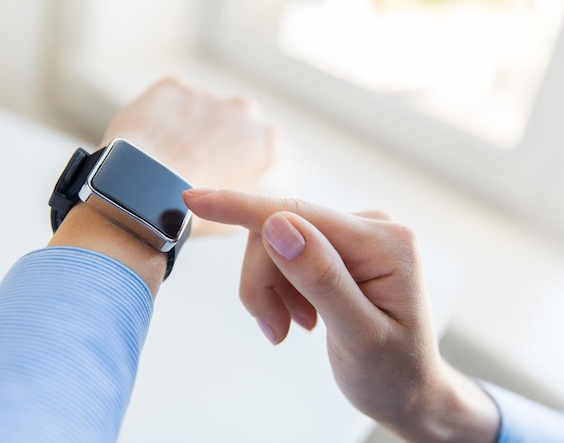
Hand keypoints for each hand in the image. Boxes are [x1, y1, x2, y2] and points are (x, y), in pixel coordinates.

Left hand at [101, 78, 276, 235]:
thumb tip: (237, 189)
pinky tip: (149, 141)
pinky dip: (160, 115)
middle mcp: (242, 110)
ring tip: (164, 158)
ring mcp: (206, 95)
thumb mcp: (236, 218)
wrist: (147, 192)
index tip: (220, 176)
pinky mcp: (172, 88)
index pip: (259, 147)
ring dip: (187, 126)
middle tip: (193, 166)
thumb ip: (246, 194)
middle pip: (232, 121)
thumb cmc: (193, 213)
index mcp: (264, 141)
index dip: (239, 163)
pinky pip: (169, 100)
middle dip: (218, 136)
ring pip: (198, 109)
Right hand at [183, 189, 499, 441]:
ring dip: (270, 290)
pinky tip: (301, 316)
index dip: (240, 208)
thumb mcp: (360, 335)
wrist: (409, 389)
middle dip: (263, 281)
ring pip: (276, 244)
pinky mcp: (338, 248)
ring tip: (291, 328)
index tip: (194, 199)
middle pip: (280, 232)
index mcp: (385, 242)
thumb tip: (277, 226)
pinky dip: (279, 289)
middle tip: (272, 329)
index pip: (298, 214)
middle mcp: (370, 227)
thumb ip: (321, 279)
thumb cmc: (394, 372)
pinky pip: (285, 254)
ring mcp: (354, 235)